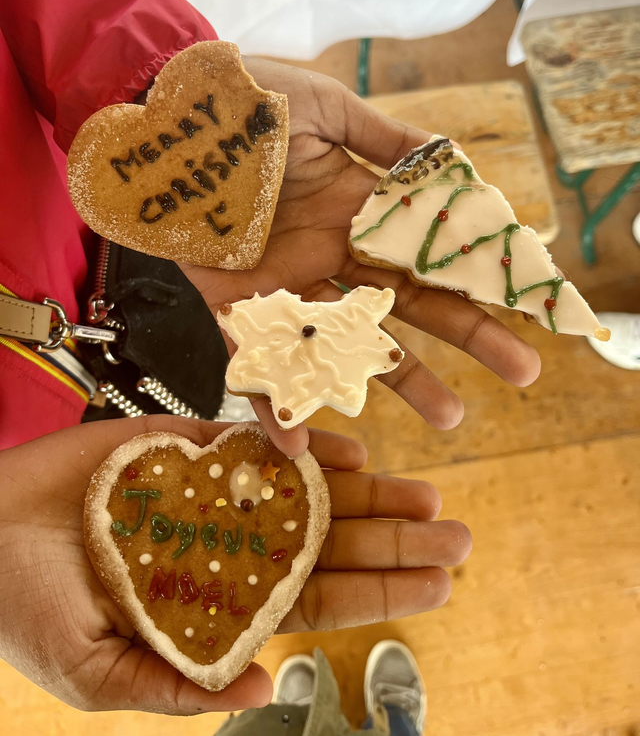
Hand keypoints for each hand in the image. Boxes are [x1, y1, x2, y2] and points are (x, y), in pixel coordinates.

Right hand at [0, 415, 469, 714]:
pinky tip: (350, 450)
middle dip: (392, 540)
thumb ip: (182, 684)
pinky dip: (303, 446)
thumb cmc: (28, 615)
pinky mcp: (186, 448)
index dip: (379, 592)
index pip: (317, 598)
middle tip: (457, 536)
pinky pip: (255, 443)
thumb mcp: (100, 675)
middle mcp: (231, 546)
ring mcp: (214, 494)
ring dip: (367, 492)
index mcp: (221, 601)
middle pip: (329, 542)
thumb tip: (271, 686)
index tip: (440, 585)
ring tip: (425, 494)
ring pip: (307, 492)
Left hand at [182, 59, 540, 455]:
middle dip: (467, 336)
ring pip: (351, 343)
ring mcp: (286, 286)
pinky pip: (256, 363)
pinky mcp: (233, 306)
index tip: (526, 305)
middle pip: (409, 305)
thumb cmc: (250, 103)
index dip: (476, 279)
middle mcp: (332, 256)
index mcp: (358, 212)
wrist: (170, 119)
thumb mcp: (328, 110)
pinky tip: (299, 446)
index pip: (428, 253)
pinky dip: (274, 404)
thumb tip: (456, 162)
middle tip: (523, 370)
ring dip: (398, 382)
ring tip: (452, 418)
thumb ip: (388, 139)